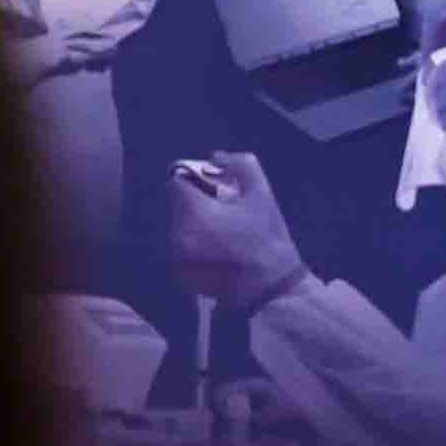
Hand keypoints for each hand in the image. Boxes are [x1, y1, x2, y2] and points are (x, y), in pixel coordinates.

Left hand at [162, 150, 312, 305]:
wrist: (270, 287)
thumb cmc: (267, 238)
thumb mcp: (262, 193)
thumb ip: (241, 164)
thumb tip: (217, 157)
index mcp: (194, 211)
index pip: (175, 183)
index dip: (192, 181)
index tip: (212, 189)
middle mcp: (178, 233)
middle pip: (176, 207)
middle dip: (195, 204)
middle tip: (223, 212)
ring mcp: (176, 257)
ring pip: (177, 228)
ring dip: (193, 225)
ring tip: (221, 234)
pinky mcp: (179, 275)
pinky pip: (180, 250)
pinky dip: (193, 246)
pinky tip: (217, 252)